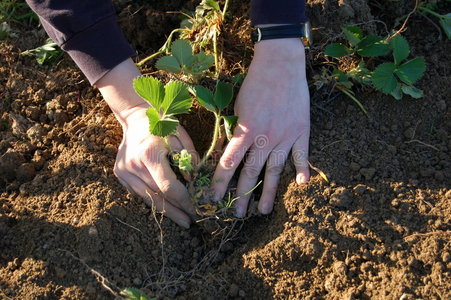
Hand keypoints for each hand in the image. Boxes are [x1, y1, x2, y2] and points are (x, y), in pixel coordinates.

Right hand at [113, 103, 198, 227]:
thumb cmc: (163, 124)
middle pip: (158, 197)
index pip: (168, 186)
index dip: (184, 201)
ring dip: (167, 210)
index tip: (197, 209)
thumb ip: (189, 158)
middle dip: (177, 210)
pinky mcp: (120, 175)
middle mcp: (133, 165)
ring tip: (182, 219)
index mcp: (149, 154)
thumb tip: (194, 181)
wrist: (136, 117)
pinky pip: (140, 193)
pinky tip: (168, 207)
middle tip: (192, 221)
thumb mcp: (181, 136)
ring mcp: (124, 171)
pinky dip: (154, 200)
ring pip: (148, 198)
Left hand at [212, 38, 309, 216]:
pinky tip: (301, 185)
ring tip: (262, 211)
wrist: (280, 65)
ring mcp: (285, 136)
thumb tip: (231, 152)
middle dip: (242, 196)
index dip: (220, 183)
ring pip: (275, 170)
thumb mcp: (238, 107)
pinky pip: (302, 154)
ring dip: (268, 192)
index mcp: (245, 131)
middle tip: (237, 215)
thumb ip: (237, 131)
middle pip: (252, 173)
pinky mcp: (301, 131)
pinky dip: (302, 169)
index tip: (213, 198)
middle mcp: (265, 138)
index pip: (229, 163)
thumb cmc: (255, 84)